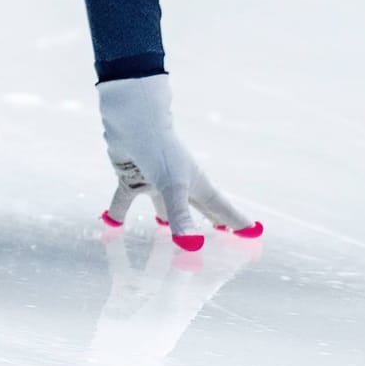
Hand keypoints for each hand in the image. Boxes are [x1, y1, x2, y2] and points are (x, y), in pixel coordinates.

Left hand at [97, 74, 262, 250]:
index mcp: (196, 186)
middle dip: (209, 224)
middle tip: (221, 239)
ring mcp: (154, 182)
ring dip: (164, 222)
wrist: (131, 119)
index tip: (254, 233)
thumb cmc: (160, 148)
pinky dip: (117, 213)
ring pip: (162, 209)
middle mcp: (178, 186)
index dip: (237, 222)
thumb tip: (191, 246)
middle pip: (197, 211)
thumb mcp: (173, 185)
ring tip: (167, 239)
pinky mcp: (131, 177)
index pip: (222, 210)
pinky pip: (124, 200)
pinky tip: (109, 224)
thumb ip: (181, 217)